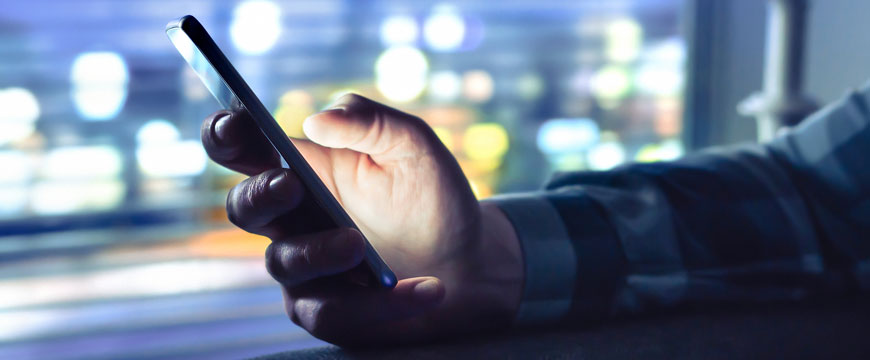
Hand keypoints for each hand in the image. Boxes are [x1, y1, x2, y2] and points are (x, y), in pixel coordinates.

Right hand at [201, 94, 522, 345]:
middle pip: (242, 207)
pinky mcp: (326, 312)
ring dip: (319, 252)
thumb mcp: (413, 146)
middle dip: (260, 194)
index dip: (226, 133)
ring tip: (360, 245)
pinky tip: (427, 289)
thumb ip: (370, 121)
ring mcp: (303, 268)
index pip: (243, 148)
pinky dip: (380, 303)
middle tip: (291, 184)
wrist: (469, 260)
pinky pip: (331, 312)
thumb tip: (317, 119)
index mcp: (301, 168)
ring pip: (283, 263)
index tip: (238, 120)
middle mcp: (291, 218)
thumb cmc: (430, 196)